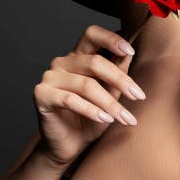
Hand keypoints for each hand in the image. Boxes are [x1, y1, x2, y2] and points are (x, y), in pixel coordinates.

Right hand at [32, 24, 146, 167]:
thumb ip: (117, 74)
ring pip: (86, 84)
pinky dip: (90, 110)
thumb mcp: (110, 95)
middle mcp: (62, 62)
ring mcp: (49, 77)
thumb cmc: (90, 119)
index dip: (111, 39)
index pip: (91, 34)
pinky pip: (70, 99)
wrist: (69, 145)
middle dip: (120, 79)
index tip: (130, 52)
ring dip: (110, 103)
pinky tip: (104, 119)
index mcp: (77, 56)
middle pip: (94, 62)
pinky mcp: (41, 95)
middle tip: (138, 96)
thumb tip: (128, 55)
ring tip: (125, 117)